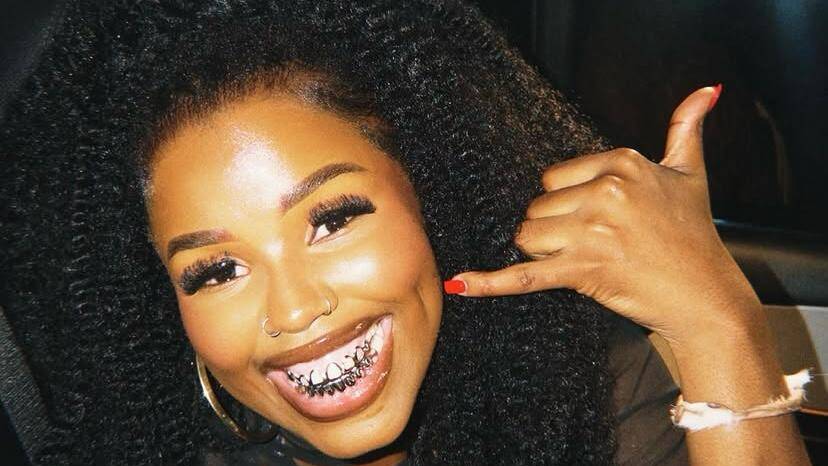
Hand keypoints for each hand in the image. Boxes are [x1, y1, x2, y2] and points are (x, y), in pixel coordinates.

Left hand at [449, 85, 761, 343]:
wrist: (706, 297)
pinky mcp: (582, 269)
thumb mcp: (691, 174)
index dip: (568, 203)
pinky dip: (490, 282)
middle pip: (538, 208)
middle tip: (597, 244)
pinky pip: (525, 275)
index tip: (599, 218)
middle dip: (555, 230)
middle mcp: (606, 192)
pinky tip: (460, 282)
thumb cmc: (695, 236)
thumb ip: (686, 127)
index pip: (554, 178)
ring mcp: (592, 232)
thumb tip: (705, 90)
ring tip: (586, 261)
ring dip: (546, 254)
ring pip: (528, 237)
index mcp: (622, 163)